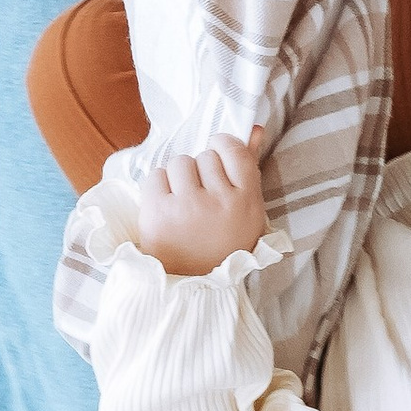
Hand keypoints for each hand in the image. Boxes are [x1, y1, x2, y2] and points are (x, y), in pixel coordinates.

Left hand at [134, 132, 268, 275]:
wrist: (192, 283)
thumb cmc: (221, 241)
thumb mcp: (246, 210)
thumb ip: (248, 166)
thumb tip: (254, 127)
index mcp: (247, 201)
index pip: (233, 150)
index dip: (222, 146)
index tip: (216, 156)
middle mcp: (220, 202)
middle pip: (204, 156)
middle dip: (200, 171)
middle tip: (200, 198)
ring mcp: (188, 207)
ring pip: (180, 162)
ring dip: (178, 177)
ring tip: (182, 202)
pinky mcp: (158, 212)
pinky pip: (155, 176)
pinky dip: (158, 188)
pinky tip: (165, 207)